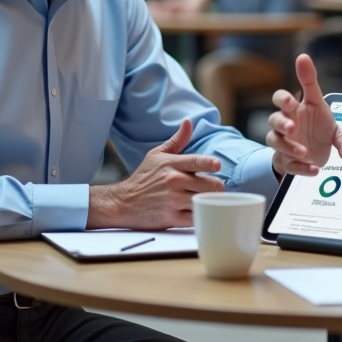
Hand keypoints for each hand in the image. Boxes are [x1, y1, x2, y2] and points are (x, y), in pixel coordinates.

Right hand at [88, 119, 223, 228]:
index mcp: (171, 164)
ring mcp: (173, 200)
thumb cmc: (143, 177)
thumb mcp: (157, 155)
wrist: (123, 202)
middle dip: (216, 187)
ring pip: (205, 201)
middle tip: (215, 189)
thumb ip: (177, 140)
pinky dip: (201, 215)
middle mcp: (173, 181)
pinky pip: (196, 218)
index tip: (218, 165)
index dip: (211, 163)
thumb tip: (188, 122)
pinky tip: (199, 211)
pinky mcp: (172, 218)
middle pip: (209, 185)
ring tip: (210, 200)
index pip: (197, 161)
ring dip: (210, 202)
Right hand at [267, 54, 341, 175]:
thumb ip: (312, 83)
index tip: (290, 101)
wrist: (318, 154)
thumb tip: (303, 56)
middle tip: (292, 127)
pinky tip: (314, 169)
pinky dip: (301, 168)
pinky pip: (290, 165)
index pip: (279, 100)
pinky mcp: (288, 162)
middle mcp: (286, 126)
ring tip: (304, 152)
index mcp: (293, 110)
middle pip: (273, 121)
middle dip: (281, 124)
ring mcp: (285, 144)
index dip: (282, 99)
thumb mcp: (320, 105)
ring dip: (288, 147)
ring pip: (276, 143)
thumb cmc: (316, 126)